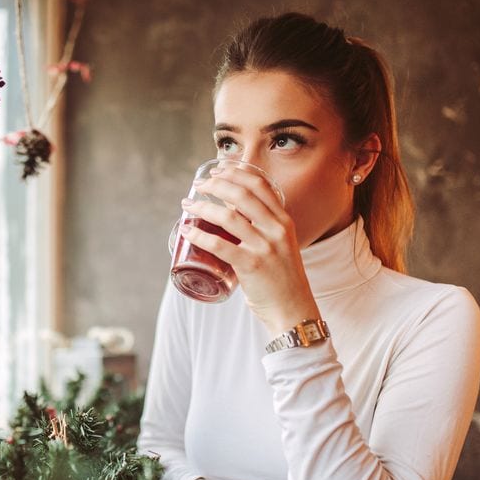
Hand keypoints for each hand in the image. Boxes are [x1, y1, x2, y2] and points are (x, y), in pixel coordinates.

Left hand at [181, 165, 319, 333]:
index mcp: (284, 221)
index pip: (260, 184)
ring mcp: (265, 247)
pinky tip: (186, 231)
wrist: (293, 310)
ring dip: (202, 207)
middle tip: (199, 185)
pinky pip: (219, 245)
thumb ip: (263, 229)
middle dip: (215, 184)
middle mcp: (276, 230)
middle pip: (241, 194)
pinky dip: (199, 235)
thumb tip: (232, 215)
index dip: (236, 172)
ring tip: (188, 205)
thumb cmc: (281, 279)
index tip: (218, 170)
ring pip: (227, 217)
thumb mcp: (280, 245)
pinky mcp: (251, 266)